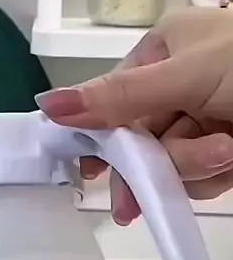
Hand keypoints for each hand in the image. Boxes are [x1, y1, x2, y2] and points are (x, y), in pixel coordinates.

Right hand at [36, 8, 232, 224]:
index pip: (112, 99)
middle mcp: (178, 85)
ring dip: (191, 167)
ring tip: (228, 151)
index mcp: (163, 51)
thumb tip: (45, 105)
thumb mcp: (184, 74)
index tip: (90, 173)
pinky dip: (214, 174)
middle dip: (153, 165)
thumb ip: (117, 98)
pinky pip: (200, 175)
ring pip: (169, 162)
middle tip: (132, 208)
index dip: (100, 138)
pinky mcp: (226, 149)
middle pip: (140, 139)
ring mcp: (204, 119)